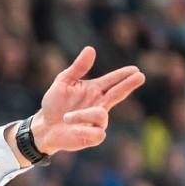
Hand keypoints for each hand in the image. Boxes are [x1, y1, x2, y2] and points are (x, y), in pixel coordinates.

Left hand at [31, 46, 145, 155]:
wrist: (45, 126)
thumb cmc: (55, 104)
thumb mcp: (63, 82)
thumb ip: (77, 68)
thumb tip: (90, 49)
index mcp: (95, 90)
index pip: (112, 81)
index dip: (123, 75)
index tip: (135, 70)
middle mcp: (99, 104)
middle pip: (118, 94)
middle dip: (128, 85)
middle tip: (139, 76)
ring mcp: (97, 121)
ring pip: (101, 116)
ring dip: (82, 115)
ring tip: (66, 117)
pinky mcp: (93, 137)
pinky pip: (97, 134)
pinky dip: (84, 130)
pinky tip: (73, 128)